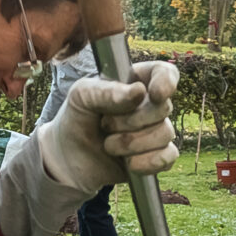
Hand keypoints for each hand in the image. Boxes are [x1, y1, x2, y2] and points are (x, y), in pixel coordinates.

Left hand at [42, 64, 179, 194]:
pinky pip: (167, 157)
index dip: (166, 81)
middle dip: (132, 121)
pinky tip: (128, 163)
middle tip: (105, 125)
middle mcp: (150, 105)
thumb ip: (106, 91)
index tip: (155, 95)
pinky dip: (146, 162)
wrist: (69, 160)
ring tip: (109, 145)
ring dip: (132, 143)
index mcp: (135, 82)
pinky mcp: (157, 157)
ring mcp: (155, 132)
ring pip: (165, 134)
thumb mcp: (81, 97)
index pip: (164, 72)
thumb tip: (139, 92)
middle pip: (163, 108)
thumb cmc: (76, 120)